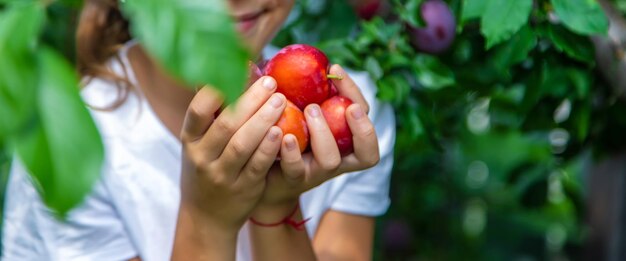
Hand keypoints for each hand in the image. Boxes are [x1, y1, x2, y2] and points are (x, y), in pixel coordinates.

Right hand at [179, 76, 286, 231]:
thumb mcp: (198, 143)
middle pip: (226, 125)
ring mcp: (222, 175)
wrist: (206, 216)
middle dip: (250, 101)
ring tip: (281, 101)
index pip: (198, 111)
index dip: (216, 90)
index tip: (238, 70)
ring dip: (263, 120)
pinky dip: (270, 148)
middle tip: (271, 82)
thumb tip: (228, 70)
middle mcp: (202, 157)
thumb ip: (211, 115)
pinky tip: (282, 131)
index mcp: (189, 139)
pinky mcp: (243, 189)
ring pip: (243, 145)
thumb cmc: (207, 167)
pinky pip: (257, 166)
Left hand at [251, 65, 379, 220]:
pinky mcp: (292, 180)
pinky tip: (283, 135)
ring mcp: (316, 172)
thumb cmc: (285, 130)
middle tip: (346, 105)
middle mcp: (338, 159)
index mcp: (345, 140)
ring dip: (324, 133)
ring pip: (332, 161)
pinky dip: (292, 152)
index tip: (336, 70)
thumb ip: (312, 91)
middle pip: (368, 153)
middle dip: (361, 128)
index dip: (358, 97)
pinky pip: (297, 169)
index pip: (365, 121)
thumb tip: (317, 62)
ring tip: (309, 110)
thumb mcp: (301, 108)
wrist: (259, 169)